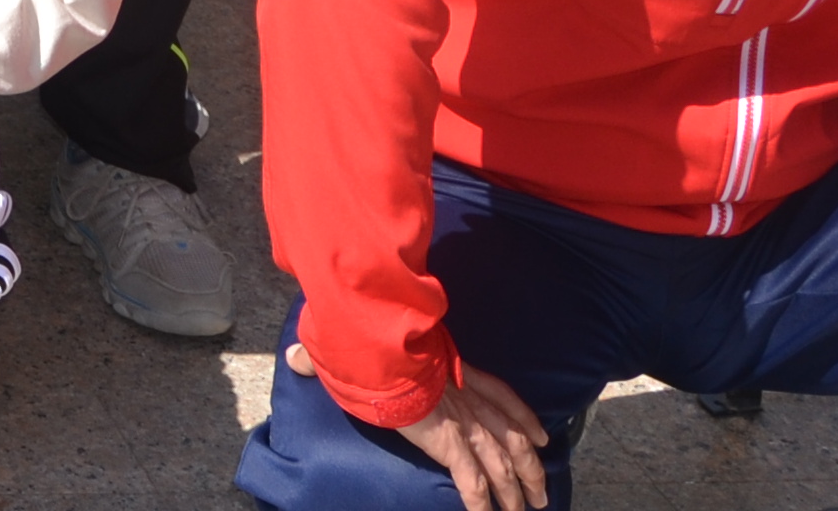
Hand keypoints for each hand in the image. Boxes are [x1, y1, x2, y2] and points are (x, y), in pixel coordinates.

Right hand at [289, 348, 551, 510]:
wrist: (378, 350)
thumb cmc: (368, 343)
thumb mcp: (367, 347)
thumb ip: (341, 356)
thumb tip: (295, 356)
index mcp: (457, 374)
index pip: (501, 396)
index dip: (525, 418)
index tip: (542, 436)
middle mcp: (467, 400)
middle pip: (512, 436)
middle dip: (530, 466)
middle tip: (541, 490)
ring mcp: (462, 424)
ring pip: (502, 463)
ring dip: (517, 490)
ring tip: (528, 509)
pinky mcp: (448, 445)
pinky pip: (473, 483)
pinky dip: (483, 503)